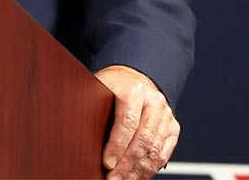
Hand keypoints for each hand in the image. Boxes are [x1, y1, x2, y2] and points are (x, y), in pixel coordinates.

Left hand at [95, 65, 179, 179]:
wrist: (135, 79)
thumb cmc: (113, 87)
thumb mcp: (99, 89)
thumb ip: (92, 107)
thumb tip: (76, 132)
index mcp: (133, 90)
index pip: (127, 122)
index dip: (117, 146)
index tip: (107, 163)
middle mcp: (153, 101)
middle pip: (143, 139)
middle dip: (127, 164)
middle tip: (113, 178)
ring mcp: (165, 115)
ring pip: (154, 150)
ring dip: (138, 170)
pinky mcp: (172, 127)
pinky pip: (163, 153)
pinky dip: (150, 169)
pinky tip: (138, 175)